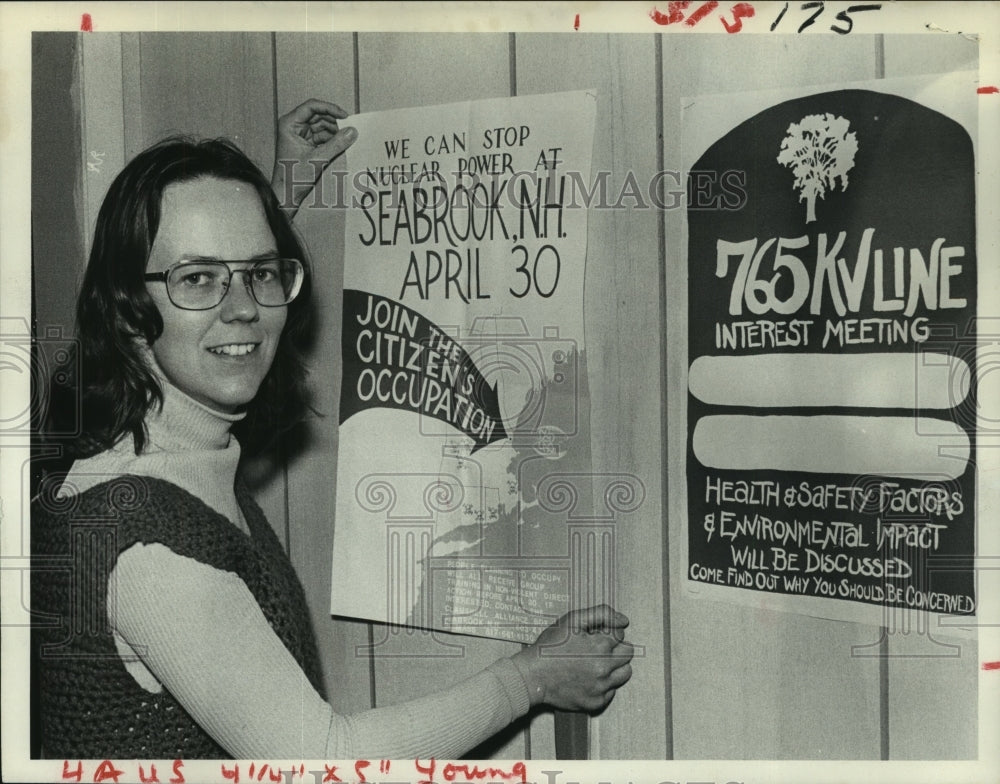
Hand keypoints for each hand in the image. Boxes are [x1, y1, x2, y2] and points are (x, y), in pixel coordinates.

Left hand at [271, 98, 357, 214]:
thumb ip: (336, 144)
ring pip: (321, 125)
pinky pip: (321, 135)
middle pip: (318, 114)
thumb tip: (352, 131)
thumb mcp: (318, 159)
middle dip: (333, 122)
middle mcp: (293, 126)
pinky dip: (331, 139)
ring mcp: (300, 134)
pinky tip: (340, 145)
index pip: (312, 106)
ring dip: (334, 131)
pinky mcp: (306, 143)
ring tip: (345, 139)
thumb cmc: (293, 177)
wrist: (286, 194)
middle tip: (348, 129)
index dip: (330, 108)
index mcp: (290, 124)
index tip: (345, 116)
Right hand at [511, 604, 633, 712]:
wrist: (532, 675)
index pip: (621, 635)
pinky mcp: (595, 702)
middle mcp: (604, 668)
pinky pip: (611, 691)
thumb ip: (601, 614)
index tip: (594, 636)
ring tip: (595, 663)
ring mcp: (601, 687)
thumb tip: (624, 620)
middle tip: (596, 649)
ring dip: (614, 667)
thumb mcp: (572, 620)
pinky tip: (588, 678)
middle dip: (615, 648)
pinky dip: (603, 684)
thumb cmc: (550, 646)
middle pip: (628, 654)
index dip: (607, 633)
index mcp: (601, 646)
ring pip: (625, 673)